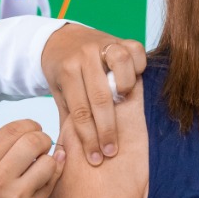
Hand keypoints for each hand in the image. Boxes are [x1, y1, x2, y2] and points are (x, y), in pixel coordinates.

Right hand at [0, 120, 63, 197]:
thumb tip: (28, 134)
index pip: (11, 130)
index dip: (28, 125)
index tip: (34, 129)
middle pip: (33, 141)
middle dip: (43, 139)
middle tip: (42, 145)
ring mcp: (17, 194)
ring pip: (48, 161)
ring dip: (49, 159)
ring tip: (41, 166)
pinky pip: (52, 182)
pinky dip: (52, 175)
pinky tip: (46, 176)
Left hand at [41, 25, 146, 165]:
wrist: (62, 39)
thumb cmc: (64, 73)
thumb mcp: (59, 95)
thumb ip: (67, 120)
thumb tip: (67, 155)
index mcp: (66, 71)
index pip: (80, 111)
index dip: (88, 138)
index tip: (95, 158)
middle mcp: (85, 56)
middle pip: (100, 96)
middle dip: (107, 129)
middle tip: (111, 151)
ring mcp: (103, 44)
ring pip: (120, 63)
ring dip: (125, 86)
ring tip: (125, 103)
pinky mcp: (120, 38)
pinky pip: (136, 50)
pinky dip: (138, 65)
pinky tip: (135, 81)